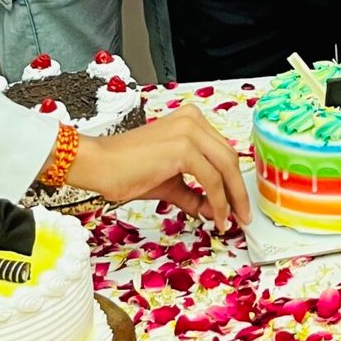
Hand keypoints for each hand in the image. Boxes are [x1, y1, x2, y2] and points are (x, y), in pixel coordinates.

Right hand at [70, 105, 249, 232]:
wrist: (99, 165)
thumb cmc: (125, 170)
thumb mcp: (168, 183)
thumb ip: (193, 194)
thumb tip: (213, 210)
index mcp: (191, 121)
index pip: (222, 152)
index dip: (233, 180)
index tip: (237, 204)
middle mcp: (194, 120)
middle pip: (229, 158)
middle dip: (238, 191)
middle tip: (242, 216)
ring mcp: (190, 131)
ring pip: (226, 167)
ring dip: (232, 199)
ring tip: (229, 221)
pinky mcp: (184, 148)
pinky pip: (212, 179)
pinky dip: (218, 201)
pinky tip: (216, 217)